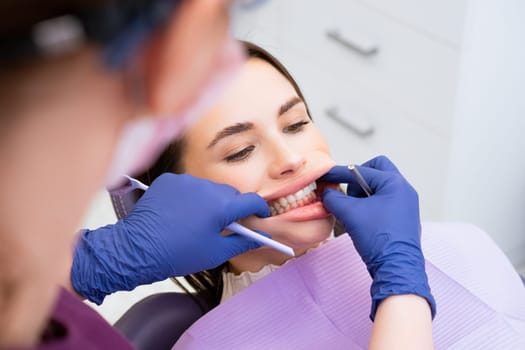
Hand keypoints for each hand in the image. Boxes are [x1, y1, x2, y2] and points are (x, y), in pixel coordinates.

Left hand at [71, 173, 268, 303]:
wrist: (137, 249)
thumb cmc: (179, 254)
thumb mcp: (216, 253)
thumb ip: (244, 242)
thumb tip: (263, 237)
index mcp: (222, 206)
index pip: (252, 201)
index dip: (259, 209)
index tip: (258, 217)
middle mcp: (207, 187)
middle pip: (231, 193)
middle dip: (232, 207)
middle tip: (224, 224)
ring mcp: (186, 181)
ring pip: (209, 188)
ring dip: (210, 200)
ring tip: (197, 219)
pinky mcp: (169, 180)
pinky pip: (188, 185)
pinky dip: (189, 196)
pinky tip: (179, 212)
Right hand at [320, 156, 435, 319]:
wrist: (396, 268)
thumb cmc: (378, 239)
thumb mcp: (349, 214)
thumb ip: (334, 198)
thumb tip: (327, 193)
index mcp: (394, 183)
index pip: (361, 169)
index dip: (339, 173)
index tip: (325, 176)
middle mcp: (404, 190)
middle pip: (376, 171)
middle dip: (357, 180)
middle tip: (348, 194)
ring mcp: (406, 205)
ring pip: (380, 188)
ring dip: (363, 195)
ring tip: (354, 212)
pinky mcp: (404, 219)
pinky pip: (384, 202)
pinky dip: (370, 206)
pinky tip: (362, 221)